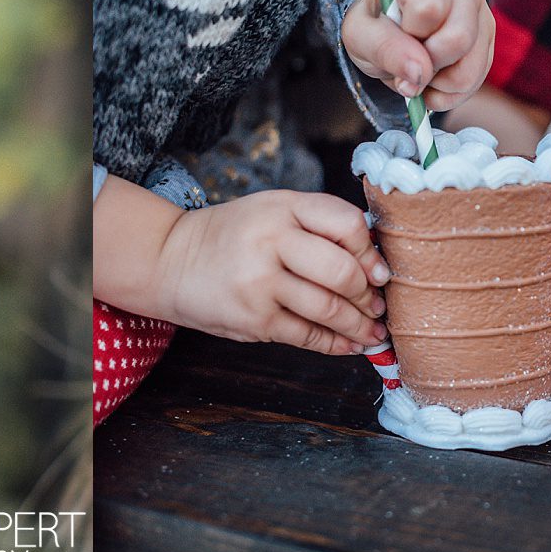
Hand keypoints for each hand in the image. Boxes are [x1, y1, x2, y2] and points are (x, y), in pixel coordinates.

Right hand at [155, 192, 388, 355]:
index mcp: (282, 207)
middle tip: (378, 306)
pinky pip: (307, 336)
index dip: (371, 252)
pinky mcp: (254, 320)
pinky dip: (336, 344)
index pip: (347, 224)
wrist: (171, 261)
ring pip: (329, 309)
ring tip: (372, 331)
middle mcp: (271, 241)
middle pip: (343, 272)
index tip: (379, 271)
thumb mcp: (272, 211)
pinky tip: (350, 344)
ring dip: (359, 325)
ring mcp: (261, 283)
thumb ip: (317, 226)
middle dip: (368, 295)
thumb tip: (374, 265)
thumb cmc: (232, 237)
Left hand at [342, 0, 495, 111]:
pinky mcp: (486, 48)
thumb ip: (383, 47)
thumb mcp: (359, 32)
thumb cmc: (374, 22)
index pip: (430, 8)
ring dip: (433, 84)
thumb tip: (419, 73)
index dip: (409, 33)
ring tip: (415, 68)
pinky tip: (428, 79)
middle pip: (458, 40)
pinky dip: (442, 95)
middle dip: (424, 63)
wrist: (387, 28)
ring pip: (467, 72)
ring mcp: (482, 19)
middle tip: (404, 57)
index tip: (395, 30)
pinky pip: (470, 86)